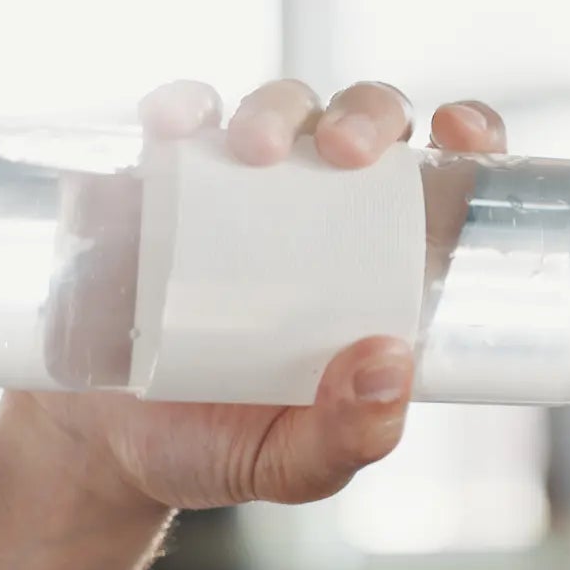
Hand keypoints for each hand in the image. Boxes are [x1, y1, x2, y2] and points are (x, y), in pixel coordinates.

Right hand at [0, 79, 508, 514]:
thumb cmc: (219, 446)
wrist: (98, 451)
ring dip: (276, 108)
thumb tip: (389, 364)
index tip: (462, 134)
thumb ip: (349, 435)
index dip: (472, 134)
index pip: (447, 175)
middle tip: (344, 152)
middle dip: (367, 114)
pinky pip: (178, 120)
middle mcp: (321, 207)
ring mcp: (240, 187)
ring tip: (252, 149)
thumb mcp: (293, 462)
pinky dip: (180, 106)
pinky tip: (174, 124)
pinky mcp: (161, 181)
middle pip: (366, 120)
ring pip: (281, 109)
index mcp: (382, 261)